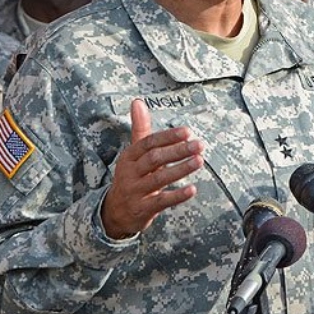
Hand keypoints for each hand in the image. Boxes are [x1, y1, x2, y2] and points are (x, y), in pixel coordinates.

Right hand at [101, 99, 204, 238]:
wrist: (114, 212)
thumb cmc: (131, 177)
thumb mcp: (133, 154)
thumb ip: (139, 129)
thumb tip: (138, 101)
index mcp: (129, 157)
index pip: (148, 143)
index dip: (168, 137)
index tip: (187, 132)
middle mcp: (130, 173)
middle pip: (154, 159)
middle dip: (178, 151)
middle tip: (199, 145)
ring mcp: (135, 191)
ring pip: (158, 179)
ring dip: (180, 169)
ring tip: (199, 161)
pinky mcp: (142, 209)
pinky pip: (161, 202)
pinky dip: (177, 196)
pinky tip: (192, 189)